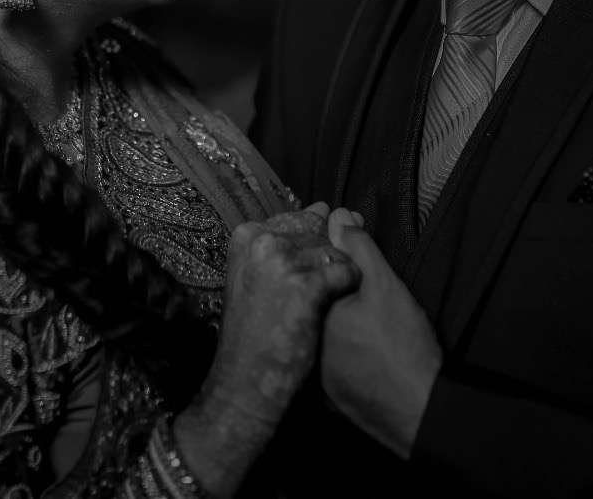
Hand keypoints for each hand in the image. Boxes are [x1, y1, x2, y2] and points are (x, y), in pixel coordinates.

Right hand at [174, 202, 358, 496]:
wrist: (244, 383)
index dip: (316, 243)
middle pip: (318, 231)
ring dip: (339, 276)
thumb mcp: (257, 279)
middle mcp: (261, 240)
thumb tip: (322, 208)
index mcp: (246, 236)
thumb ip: (284, 244)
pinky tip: (335, 307)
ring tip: (325, 304)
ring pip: (334, 251)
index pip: (297, 219)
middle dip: (331, 257)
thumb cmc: (255, 335)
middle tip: (323, 289)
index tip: (315, 269)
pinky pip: (344, 271)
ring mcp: (280, 259)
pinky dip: (348, 288)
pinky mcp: (303, 284)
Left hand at [320, 208, 442, 459]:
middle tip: (356, 276)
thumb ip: (358, 248)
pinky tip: (358, 336)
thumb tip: (338, 216)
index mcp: (306, 309)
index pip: (304, 268)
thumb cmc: (403, 348)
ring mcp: (307, 369)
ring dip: (328, 310)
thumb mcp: (384, 286)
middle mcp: (298, 340)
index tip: (344, 239)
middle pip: (305, 297)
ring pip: (313, 326)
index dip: (325, 248)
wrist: (418, 411)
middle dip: (324, 278)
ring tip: (358, 304)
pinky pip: (321, 354)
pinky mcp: (322, 392)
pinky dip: (334, 341)